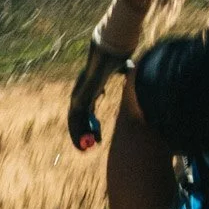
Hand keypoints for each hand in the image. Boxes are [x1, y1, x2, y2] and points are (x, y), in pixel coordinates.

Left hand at [67, 38, 129, 152]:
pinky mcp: (77, 100)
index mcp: (90, 90)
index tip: (98, 135)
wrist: (107, 58)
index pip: (88, 110)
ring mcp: (77, 97)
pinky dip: (77, 133)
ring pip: (75, 122)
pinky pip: (75, 121)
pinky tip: (81, 143)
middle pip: (80, 118)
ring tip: (84, 150)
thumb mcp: (123, 69)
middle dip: (84, 133)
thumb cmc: (114, 62)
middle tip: (91, 145)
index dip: (92, 124)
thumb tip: (133, 68)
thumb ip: (125, 72)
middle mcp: (80, 94)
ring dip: (79, 136)